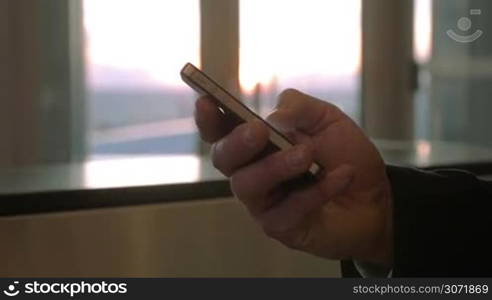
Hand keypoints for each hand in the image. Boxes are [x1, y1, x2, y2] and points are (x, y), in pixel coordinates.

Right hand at [194, 89, 392, 266]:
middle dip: (236, 143)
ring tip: (307, 154)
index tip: (205, 102)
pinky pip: (287, 209)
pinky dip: (316, 190)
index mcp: (257, 144)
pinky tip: (342, 176)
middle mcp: (252, 172)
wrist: (375, 196)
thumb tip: (274, 115)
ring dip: (275, 167)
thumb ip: (300, 108)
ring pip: (247, 186)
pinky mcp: (281, 226)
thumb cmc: (344, 156)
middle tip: (259, 130)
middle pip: (223, 159)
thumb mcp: (328, 120)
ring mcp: (263, 202)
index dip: (209, 119)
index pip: (222, 132)